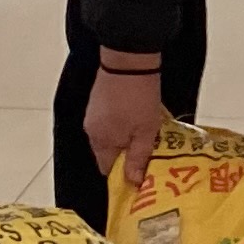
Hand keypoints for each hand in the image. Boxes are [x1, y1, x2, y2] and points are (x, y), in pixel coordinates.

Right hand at [81, 65, 167, 196]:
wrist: (129, 59)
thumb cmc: (139, 99)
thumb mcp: (145, 132)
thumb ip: (138, 159)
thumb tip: (133, 184)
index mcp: (100, 142)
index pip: (108, 170)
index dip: (125, 174)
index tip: (144, 172)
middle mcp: (91, 130)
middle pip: (109, 153)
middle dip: (128, 155)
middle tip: (151, 152)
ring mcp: (93, 113)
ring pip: (111, 136)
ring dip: (128, 137)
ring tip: (148, 133)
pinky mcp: (98, 100)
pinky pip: (110, 121)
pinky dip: (123, 123)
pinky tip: (139, 116)